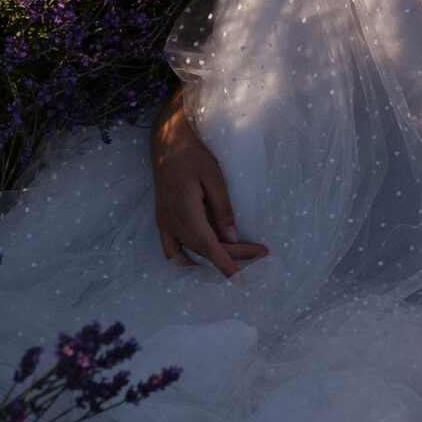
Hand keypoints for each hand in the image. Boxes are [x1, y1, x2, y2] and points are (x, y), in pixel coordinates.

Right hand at [150, 86, 268, 277]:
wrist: (166, 141)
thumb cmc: (193, 154)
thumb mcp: (214, 177)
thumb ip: (223, 209)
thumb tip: (232, 238)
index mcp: (186, 211)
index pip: (211, 247)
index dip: (228, 265)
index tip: (242, 281)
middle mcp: (172, 221)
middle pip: (205, 250)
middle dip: (232, 255)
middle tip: (260, 250)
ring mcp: (164, 222)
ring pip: (191, 251)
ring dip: (213, 257)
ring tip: (236, 257)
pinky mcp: (161, 219)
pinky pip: (170, 248)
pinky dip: (183, 260)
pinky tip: (197, 264)